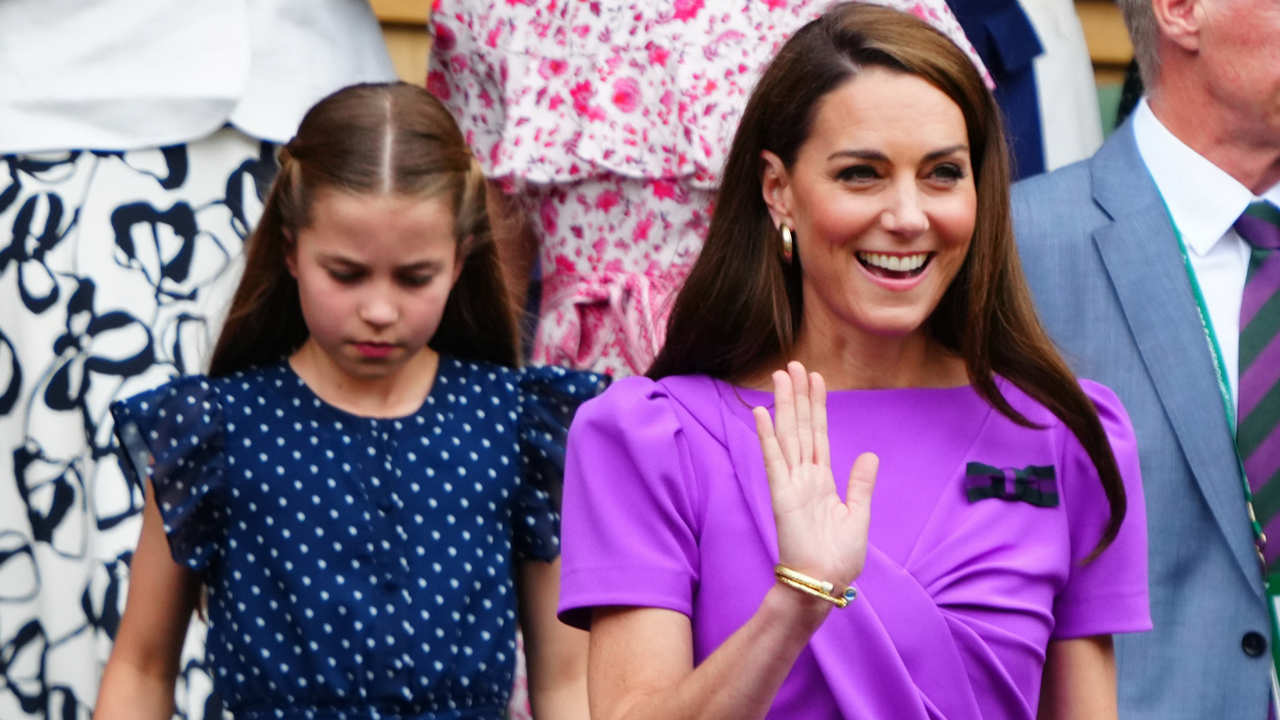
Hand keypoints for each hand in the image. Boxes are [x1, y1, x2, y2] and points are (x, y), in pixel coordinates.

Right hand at [753, 361, 877, 589]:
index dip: (817, 406)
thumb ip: (860, 484)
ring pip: (788, 436)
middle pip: (801, 427)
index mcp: (823, 480)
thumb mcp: (858, 516)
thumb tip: (869, 454)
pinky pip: (773, 460)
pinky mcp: (781, 495)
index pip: (819, 435)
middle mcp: (804, 476)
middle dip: (798, 396)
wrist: (823, 584)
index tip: (816, 379)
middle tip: (793, 365)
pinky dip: (767, 437)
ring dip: (784, 406)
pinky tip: (762, 413)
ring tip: (781, 376)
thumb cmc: (839, 558)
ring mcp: (791, 483)